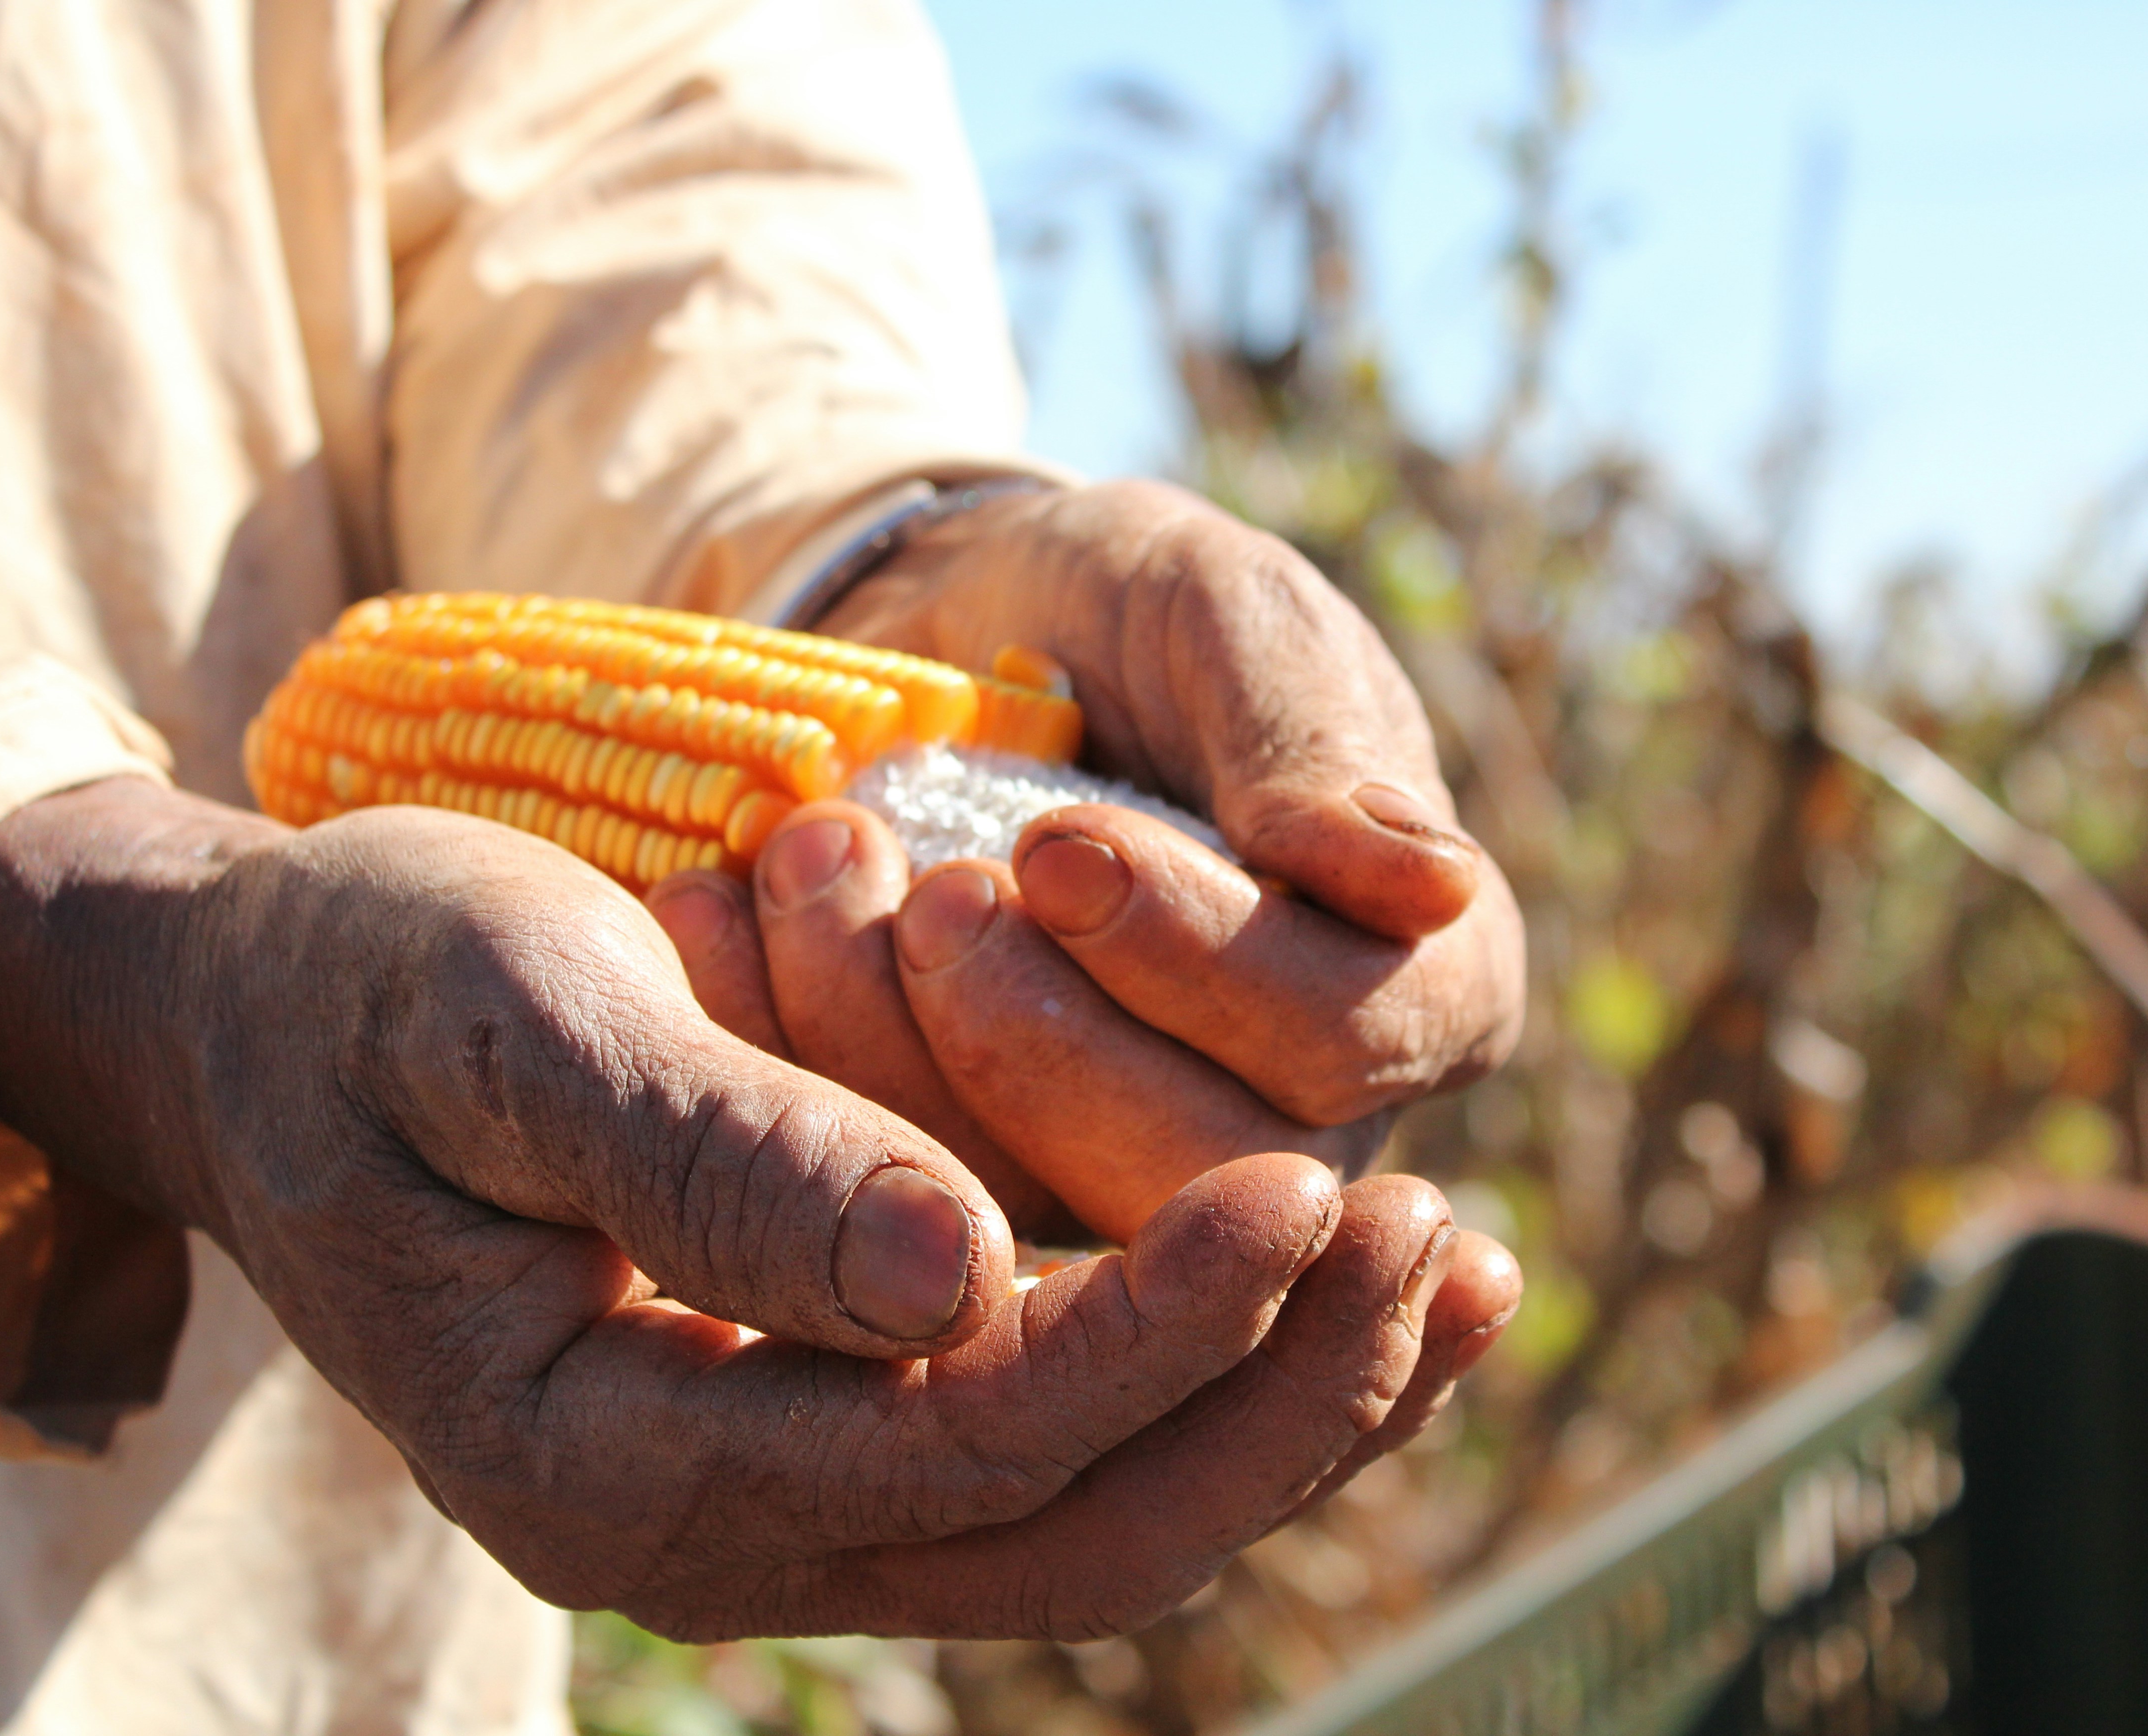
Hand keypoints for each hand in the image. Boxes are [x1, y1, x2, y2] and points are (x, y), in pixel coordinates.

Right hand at [0, 778, 1518, 1637]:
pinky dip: (1207, 1363)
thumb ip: (712, 1160)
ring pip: (1090, 1514)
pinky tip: (1341, 1265)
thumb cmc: (361, 993)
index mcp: (602, 1460)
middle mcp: (707, 1527)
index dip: (1147, 1330)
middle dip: (1272, 1402)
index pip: (949, 1439)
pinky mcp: (825, 1416)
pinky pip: (1054, 1441)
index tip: (1315, 1189)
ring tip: (1461, 1270)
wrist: (260, 1028)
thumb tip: (955, 1277)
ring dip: (1284, 1405)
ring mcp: (778, 1487)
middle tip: (1444, 1244)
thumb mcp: (502, 1026)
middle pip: (1061, 1530)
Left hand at [646, 480, 1525, 1239]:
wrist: (949, 643)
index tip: (1058, 840)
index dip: (1203, 958)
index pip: (1348, 1037)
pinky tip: (715, 920)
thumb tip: (1432, 888)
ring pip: (1031, 1210)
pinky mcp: (977, 1192)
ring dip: (893, 1051)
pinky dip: (785, 1061)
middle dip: (1044, 1041)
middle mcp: (1301, 1117)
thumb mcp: (1216, 615)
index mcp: (1418, 980)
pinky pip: (886, 1192)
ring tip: (808, 865)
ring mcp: (1134, 1176)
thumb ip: (1308, 739)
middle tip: (931, 895)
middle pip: (1200, 1168)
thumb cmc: (1117, 615)